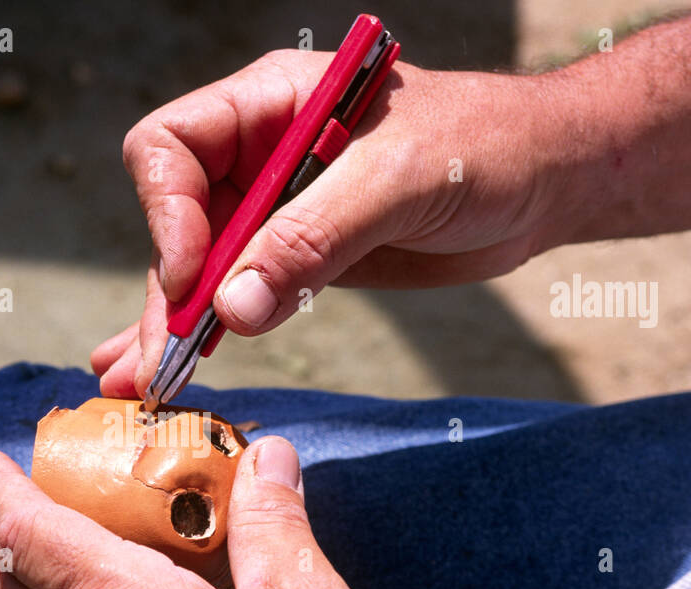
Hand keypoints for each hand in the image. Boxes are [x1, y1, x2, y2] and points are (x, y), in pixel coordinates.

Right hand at [92, 53, 567, 397]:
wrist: (546, 181)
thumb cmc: (484, 148)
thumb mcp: (398, 182)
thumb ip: (313, 239)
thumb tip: (233, 309)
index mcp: (269, 104)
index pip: (172, 147)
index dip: (167, 213)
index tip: (190, 279)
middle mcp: (259, 155)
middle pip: (177, 221)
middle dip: (167, 293)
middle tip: (160, 362)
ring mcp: (276, 211)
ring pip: (200, 270)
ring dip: (173, 326)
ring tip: (144, 383)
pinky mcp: (299, 259)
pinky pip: (238, 297)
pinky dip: (204, 334)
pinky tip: (165, 369)